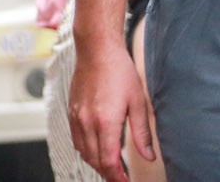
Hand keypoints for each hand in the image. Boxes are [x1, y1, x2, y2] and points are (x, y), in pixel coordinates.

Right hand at [72, 38, 155, 180]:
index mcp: (105, 120)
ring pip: (82, 151)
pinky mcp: (71, 110)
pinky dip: (85, 150)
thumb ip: (142, 133)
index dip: (118, 176)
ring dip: (96, 163)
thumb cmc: (119, 72)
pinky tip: (96, 150)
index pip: (108, 160)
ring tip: (111, 168)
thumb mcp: (138, 102)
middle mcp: (86, 120)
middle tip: (122, 179)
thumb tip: (149, 156)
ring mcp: (75, 115)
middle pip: (94, 159)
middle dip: (108, 173)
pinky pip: (75, 138)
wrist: (96, 50)